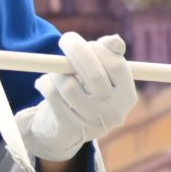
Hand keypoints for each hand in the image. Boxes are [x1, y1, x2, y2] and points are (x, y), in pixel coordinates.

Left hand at [20, 32, 138, 160]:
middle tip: (65, 40)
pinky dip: (44, 83)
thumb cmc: (87, 92)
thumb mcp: (104, 76)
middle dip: (77, 51)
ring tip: (54, 71)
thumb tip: (115, 40)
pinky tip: (44, 83)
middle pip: (94, 75)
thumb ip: (110, 55)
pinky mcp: (68, 128)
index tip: (87, 43)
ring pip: (69, 85)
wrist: (66, 131)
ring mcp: (91, 122)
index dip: (100, 50)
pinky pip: (52, 96)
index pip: (117, 67)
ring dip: (56, 71)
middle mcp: (113, 112)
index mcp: (126, 96)